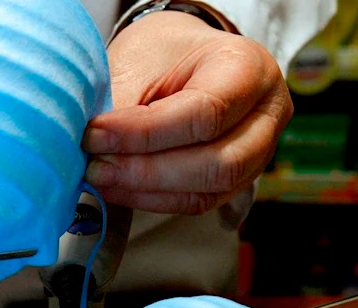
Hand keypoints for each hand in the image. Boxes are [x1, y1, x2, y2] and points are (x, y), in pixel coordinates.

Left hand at [83, 11, 292, 214]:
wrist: (181, 59)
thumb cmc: (163, 54)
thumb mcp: (141, 61)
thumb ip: (122, 106)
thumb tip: (91, 151)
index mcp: (250, 68)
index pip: (203, 113)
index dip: (143, 133)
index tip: (94, 135)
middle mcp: (266, 114)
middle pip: (216, 162)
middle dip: (147, 171)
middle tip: (95, 165)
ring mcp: (258, 152)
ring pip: (209, 189)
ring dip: (147, 190)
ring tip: (100, 177)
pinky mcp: (236, 181)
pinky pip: (197, 202)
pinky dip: (152, 200)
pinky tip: (117, 188)